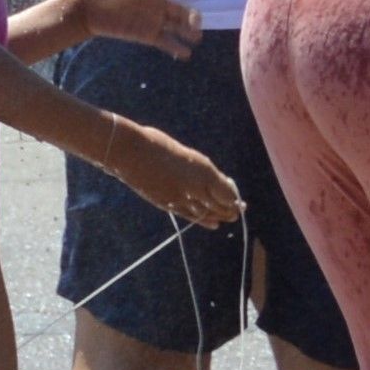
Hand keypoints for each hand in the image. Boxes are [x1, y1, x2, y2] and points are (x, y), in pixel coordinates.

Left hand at [76, 0, 204, 54]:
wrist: (87, 11)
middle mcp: (157, 3)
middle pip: (180, 10)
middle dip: (191, 16)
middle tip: (196, 22)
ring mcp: (154, 20)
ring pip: (177, 26)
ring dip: (188, 31)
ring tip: (196, 37)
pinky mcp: (147, 35)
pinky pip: (165, 42)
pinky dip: (175, 48)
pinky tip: (186, 54)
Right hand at [119, 130, 246, 229]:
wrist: (129, 152)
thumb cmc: (156, 145)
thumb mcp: (186, 154)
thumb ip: (202, 171)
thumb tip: (216, 182)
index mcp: (203, 170)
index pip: (227, 192)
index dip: (234, 198)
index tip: (240, 200)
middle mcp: (196, 187)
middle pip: (220, 204)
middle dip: (231, 209)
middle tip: (239, 211)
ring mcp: (180, 197)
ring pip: (207, 212)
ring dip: (219, 216)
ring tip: (228, 218)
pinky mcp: (167, 204)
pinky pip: (190, 216)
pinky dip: (204, 221)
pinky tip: (213, 225)